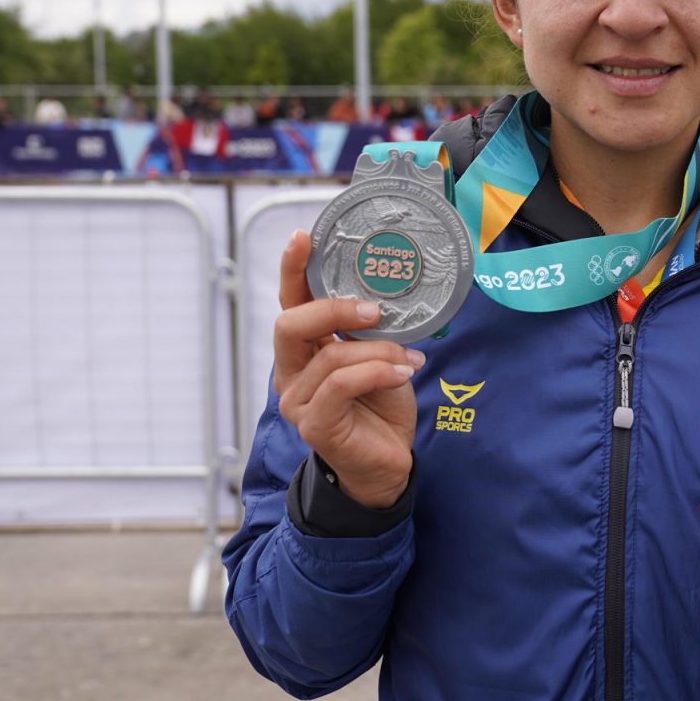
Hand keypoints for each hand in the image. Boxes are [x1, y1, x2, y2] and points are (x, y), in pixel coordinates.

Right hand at [273, 229, 422, 508]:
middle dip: (333, 308)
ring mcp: (297, 400)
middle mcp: (291, 372)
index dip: (294, 269)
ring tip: (408, 360)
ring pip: (330, 356)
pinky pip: (342, 384)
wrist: (387, 463)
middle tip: (374, 309)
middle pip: (291, 324)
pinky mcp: (314, 424)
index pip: (291, 302)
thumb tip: (386, 298)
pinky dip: (377, 372)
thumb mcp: (378, 357)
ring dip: (377, 352)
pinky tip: (402, 374)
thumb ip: (369, 331)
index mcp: (304, 349)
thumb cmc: (380, 406)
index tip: (305, 237)